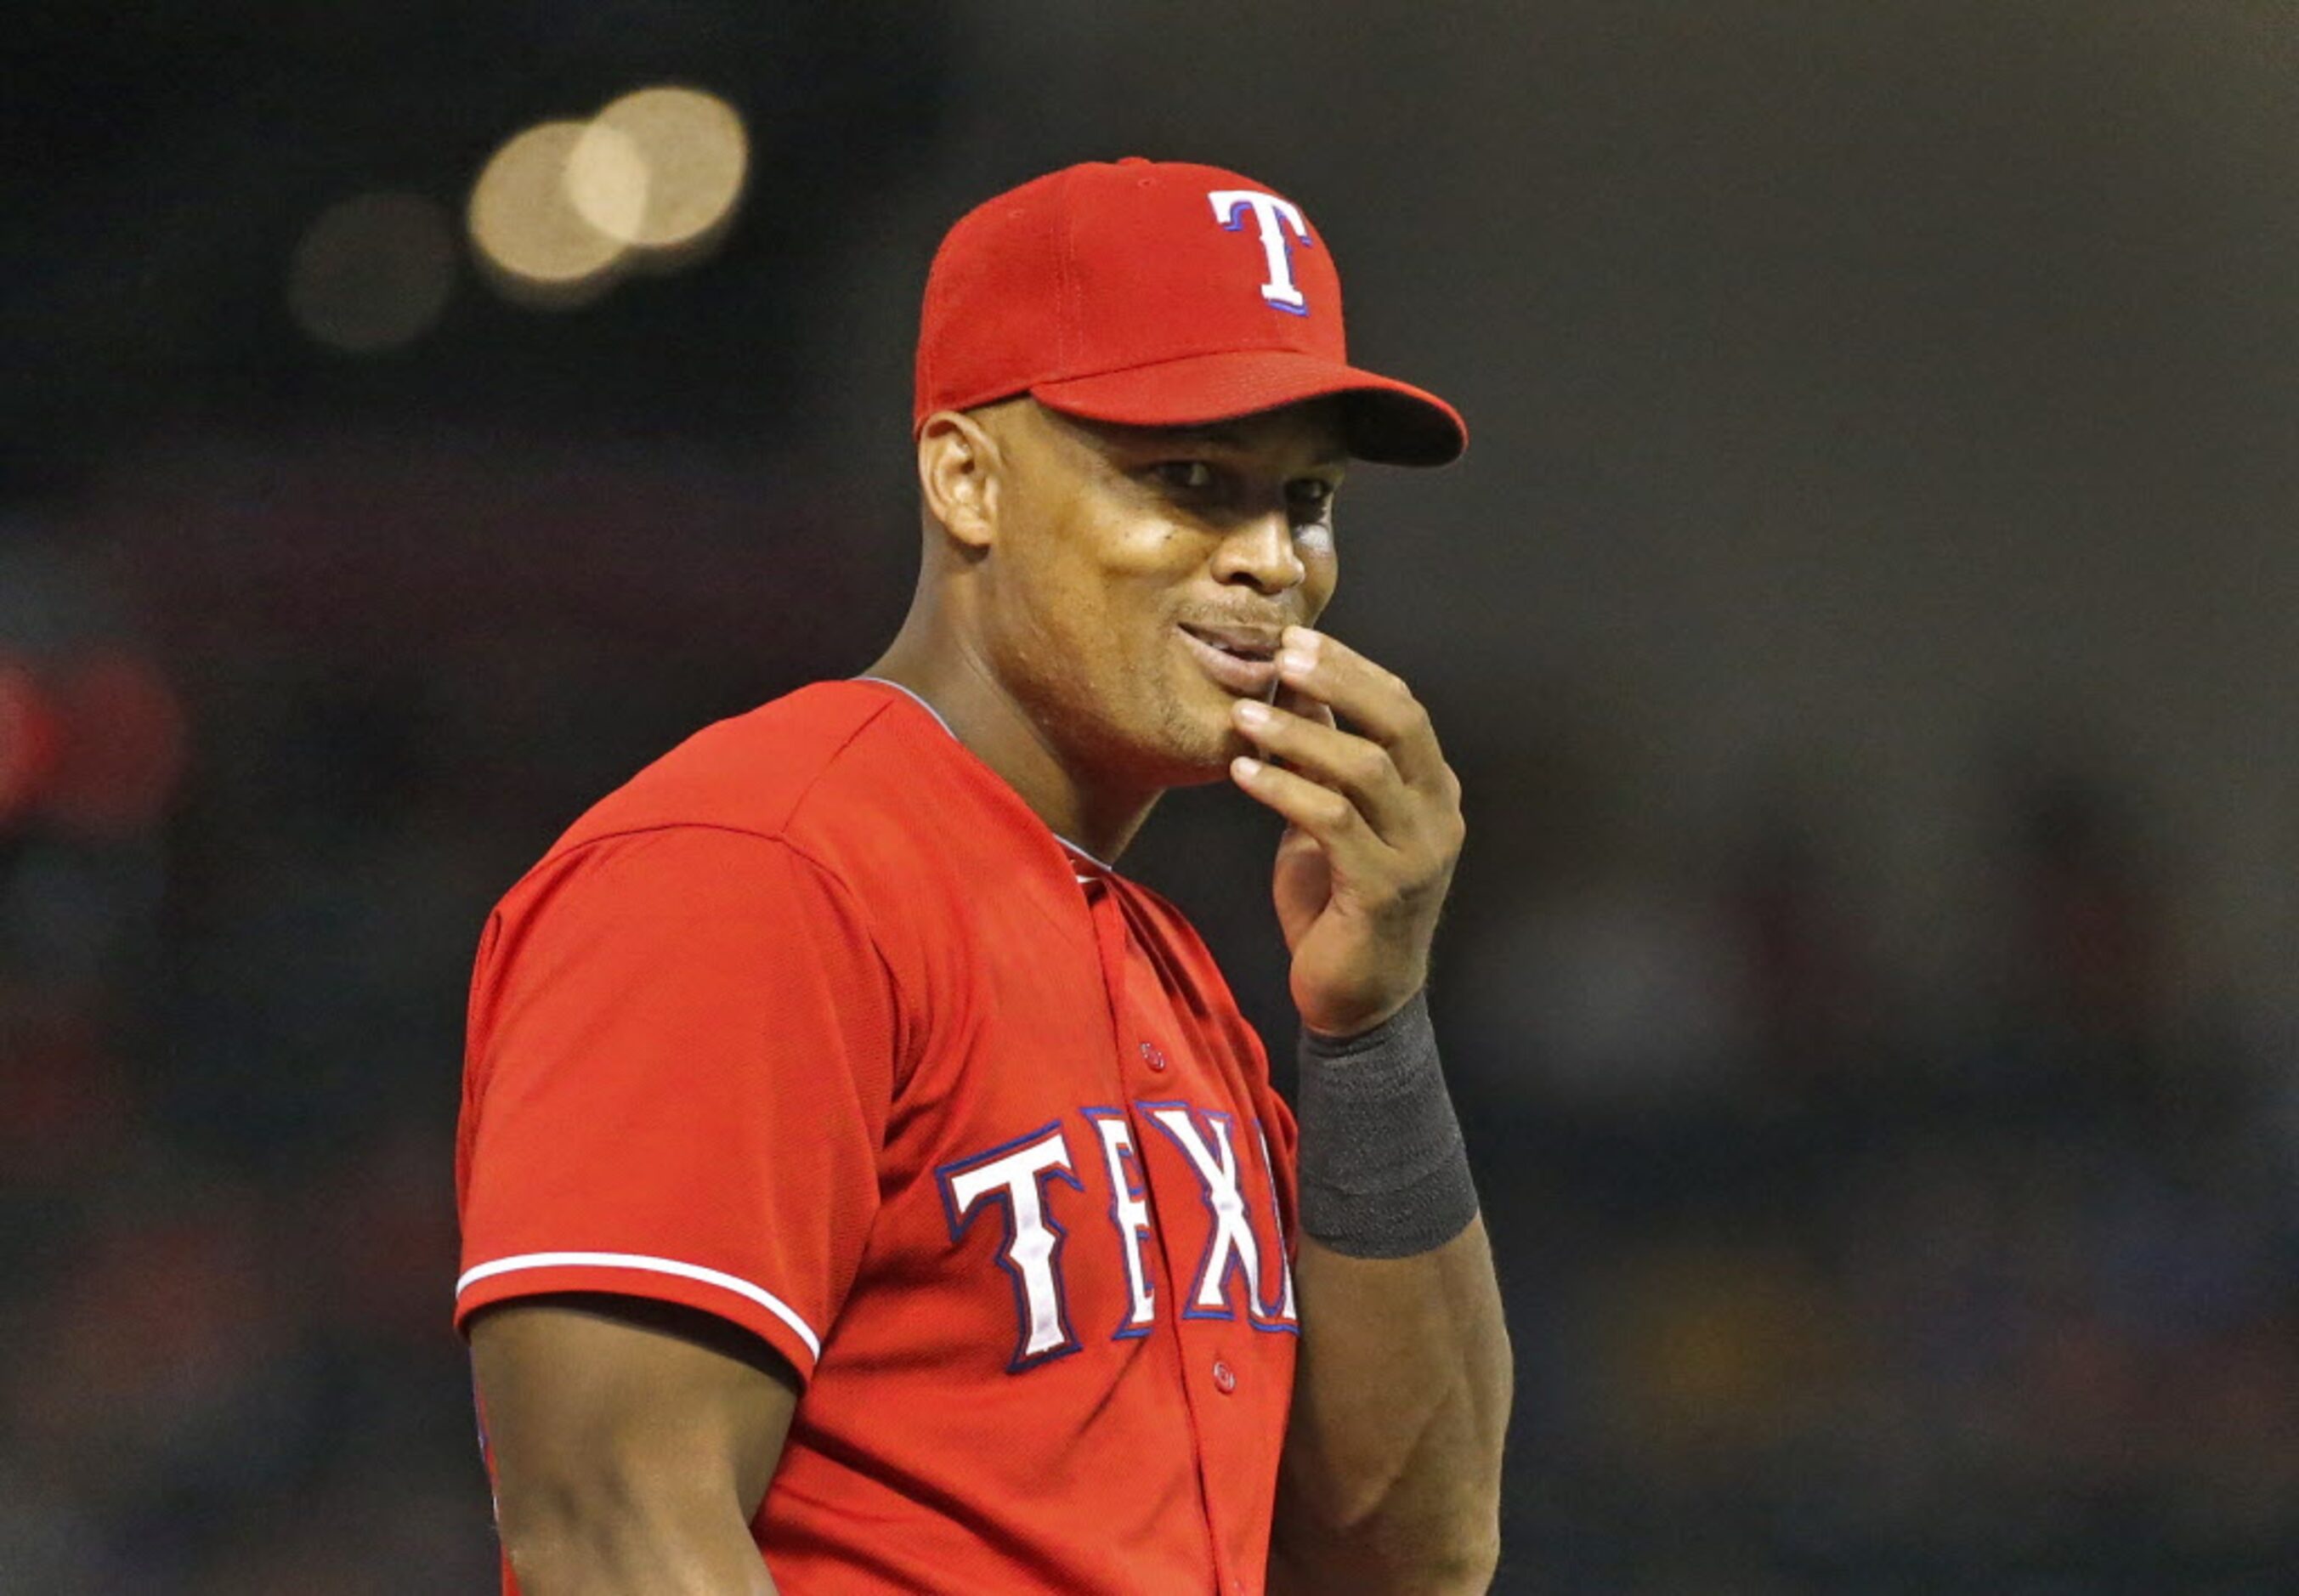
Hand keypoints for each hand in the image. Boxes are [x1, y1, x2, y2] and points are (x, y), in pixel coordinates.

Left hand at [1228, 626, 1464, 1037]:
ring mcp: (1419, 854)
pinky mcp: (1384, 889)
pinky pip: (1334, 822)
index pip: (1403, 708)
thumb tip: (1295, 687)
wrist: (1356, 999)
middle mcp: (1438, 816)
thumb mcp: (1330, 819)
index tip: (1297, 639)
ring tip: (1242, 716)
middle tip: (1280, 657)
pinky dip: (1285, 790)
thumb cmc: (1338, 905)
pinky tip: (1243, 773)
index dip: (1353, 668)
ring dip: (1297, 735)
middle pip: (1398, 723)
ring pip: (1364, 769)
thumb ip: (1323, 759)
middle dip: (1339, 680)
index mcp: (1433, 791)